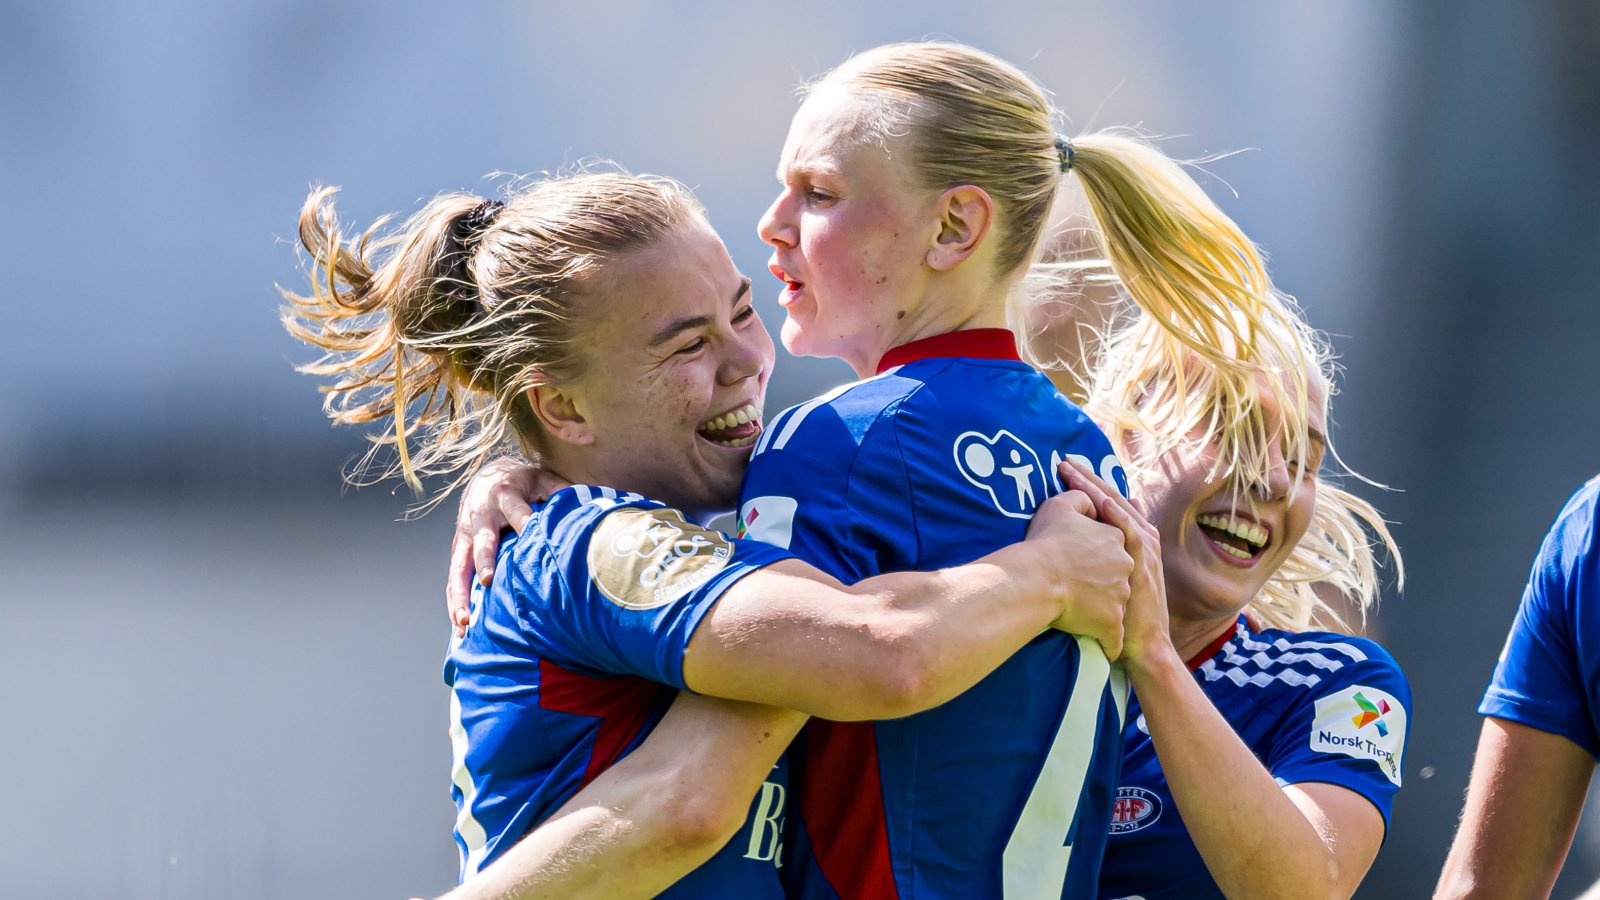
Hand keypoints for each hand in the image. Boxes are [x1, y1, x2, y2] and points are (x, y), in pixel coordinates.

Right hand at [446, 456, 569, 635]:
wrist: (487, 476)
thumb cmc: (523, 482)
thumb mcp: (543, 478)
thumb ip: (561, 490)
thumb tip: (589, 505)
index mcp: (504, 494)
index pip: (516, 509)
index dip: (524, 521)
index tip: (531, 534)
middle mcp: (480, 516)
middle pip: (481, 541)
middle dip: (484, 561)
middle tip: (488, 582)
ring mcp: (465, 535)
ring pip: (459, 567)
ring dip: (460, 594)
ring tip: (465, 621)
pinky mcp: (459, 550)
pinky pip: (454, 578)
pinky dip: (455, 601)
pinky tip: (460, 626)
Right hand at [1027, 487, 1131, 659]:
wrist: (1039, 580)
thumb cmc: (1046, 542)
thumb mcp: (1060, 506)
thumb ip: (1080, 496)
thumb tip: (1092, 496)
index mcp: (1119, 538)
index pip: (1114, 541)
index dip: (1098, 548)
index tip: (1086, 557)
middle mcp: (1127, 567)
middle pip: (1121, 574)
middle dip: (1109, 580)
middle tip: (1090, 587)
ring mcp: (1122, 597)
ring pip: (1119, 604)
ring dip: (1107, 610)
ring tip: (1093, 616)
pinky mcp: (1112, 624)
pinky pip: (1113, 638)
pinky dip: (1108, 643)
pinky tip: (1104, 647)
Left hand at [1059, 458, 1171, 672]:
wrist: (1142, 645)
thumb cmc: (1122, 616)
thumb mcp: (1112, 580)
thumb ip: (1099, 561)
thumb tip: (1072, 547)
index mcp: (1133, 540)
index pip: (1109, 503)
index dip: (1088, 486)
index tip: (1065, 470)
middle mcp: (1142, 539)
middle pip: (1113, 499)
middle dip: (1089, 478)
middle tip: (1066, 460)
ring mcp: (1144, 551)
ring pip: (1119, 508)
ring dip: (1097, 488)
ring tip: (1074, 470)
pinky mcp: (1144, 564)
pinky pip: (1130, 532)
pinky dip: (1117, 513)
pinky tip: (1102, 499)